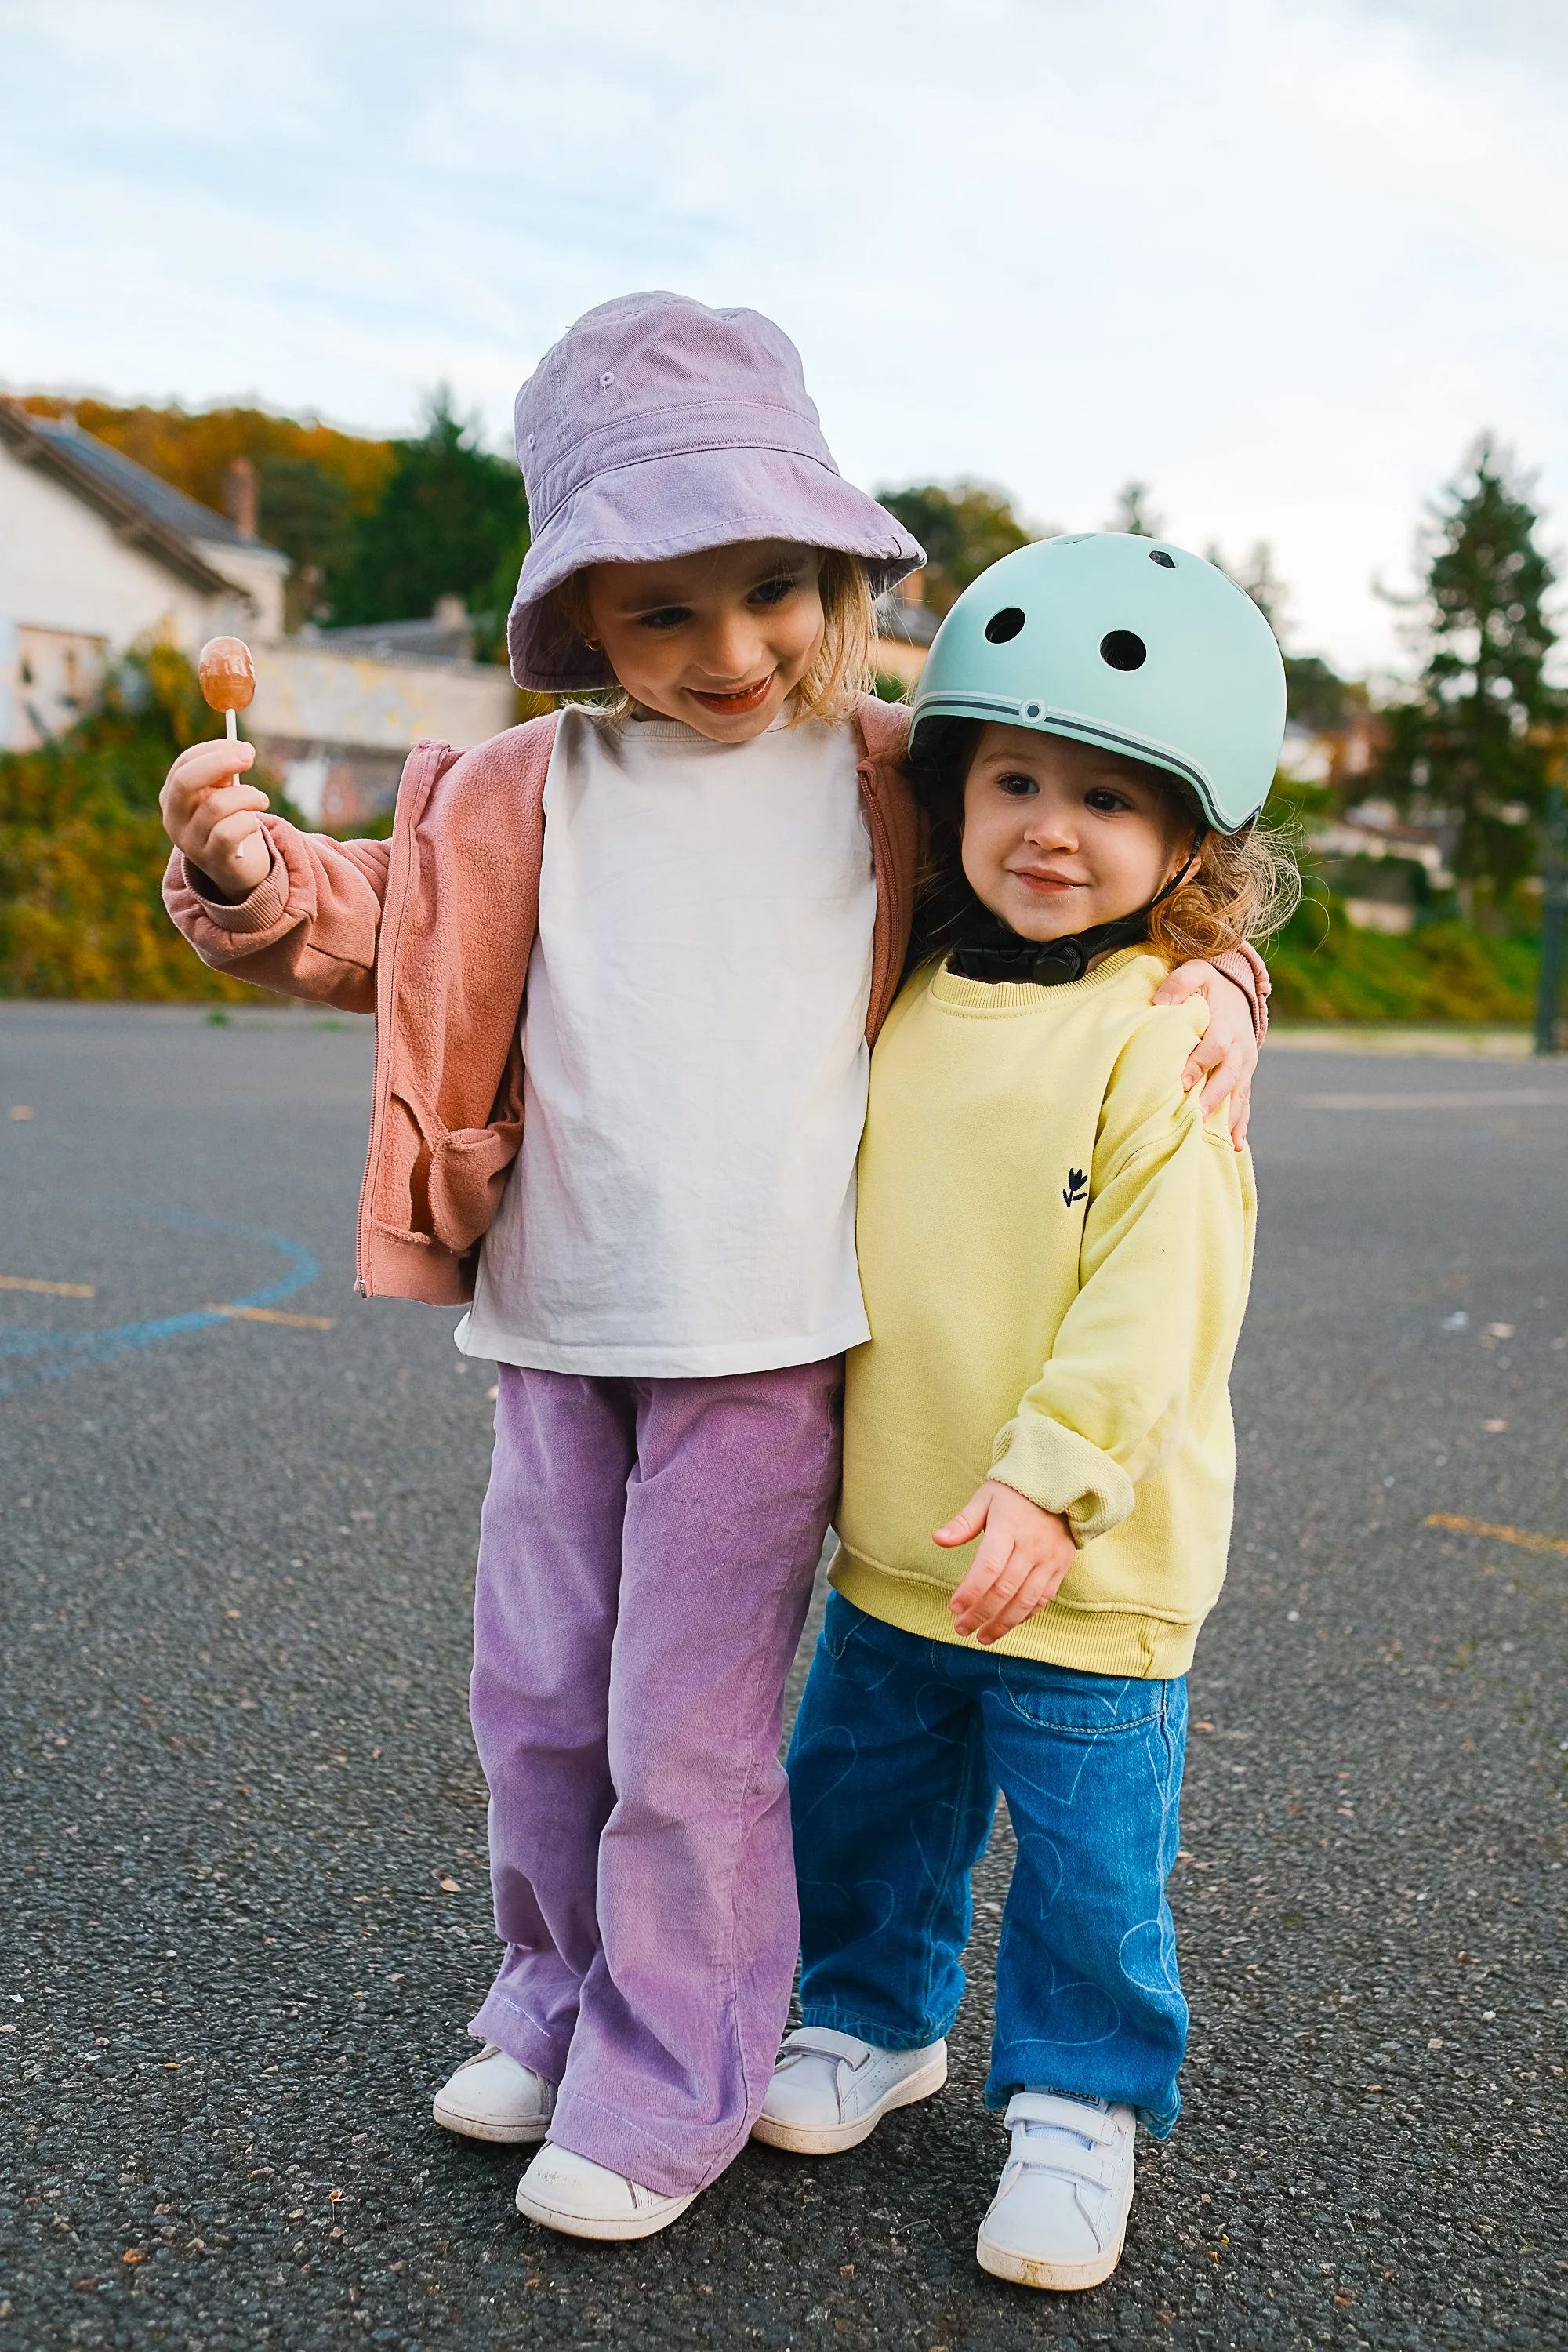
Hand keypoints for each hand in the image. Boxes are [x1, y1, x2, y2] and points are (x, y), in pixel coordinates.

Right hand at [159, 739, 270, 902]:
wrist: (238, 869)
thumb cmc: (230, 822)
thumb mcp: (222, 793)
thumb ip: (225, 772)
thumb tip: (242, 751)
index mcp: (172, 797)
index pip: (185, 763)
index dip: (215, 750)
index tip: (243, 747)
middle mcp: (174, 819)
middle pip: (186, 781)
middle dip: (220, 763)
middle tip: (249, 757)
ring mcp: (190, 843)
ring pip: (216, 806)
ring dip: (247, 796)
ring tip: (261, 800)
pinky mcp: (212, 861)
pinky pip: (229, 833)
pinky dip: (249, 822)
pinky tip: (255, 823)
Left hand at [934, 1481, 1076, 1645]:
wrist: (1062, 1487)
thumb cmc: (1015, 1493)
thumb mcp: (985, 1499)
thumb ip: (963, 1523)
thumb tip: (938, 1540)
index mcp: (1009, 1529)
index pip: (988, 1567)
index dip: (971, 1591)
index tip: (953, 1607)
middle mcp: (1031, 1548)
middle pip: (1004, 1590)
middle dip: (981, 1614)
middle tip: (961, 1628)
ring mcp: (1049, 1561)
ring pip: (1025, 1601)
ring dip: (1002, 1624)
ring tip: (982, 1637)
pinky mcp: (1060, 1569)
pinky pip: (1042, 1600)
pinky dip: (1024, 1617)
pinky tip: (1006, 1625)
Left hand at [1153, 959, 1257, 1147]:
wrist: (1238, 990)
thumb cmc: (1209, 984)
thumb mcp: (1196, 972)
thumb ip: (1179, 983)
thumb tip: (1160, 1003)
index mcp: (1227, 1024)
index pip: (1215, 1046)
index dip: (1201, 1063)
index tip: (1183, 1081)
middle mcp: (1241, 1048)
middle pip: (1230, 1075)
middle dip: (1215, 1097)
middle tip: (1199, 1116)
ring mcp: (1245, 1066)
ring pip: (1240, 1094)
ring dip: (1231, 1118)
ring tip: (1222, 1142)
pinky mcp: (1244, 1077)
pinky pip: (1244, 1103)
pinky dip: (1241, 1125)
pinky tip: (1236, 1147)